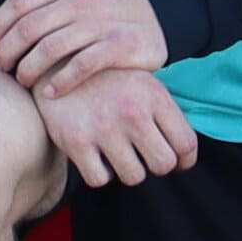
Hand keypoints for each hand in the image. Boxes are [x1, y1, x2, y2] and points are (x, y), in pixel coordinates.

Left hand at [0, 0, 168, 94]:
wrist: (158, 17)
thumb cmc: (105, 1)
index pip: (20, 2)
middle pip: (31, 26)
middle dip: (8, 50)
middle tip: (0, 67)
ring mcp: (105, 20)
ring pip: (52, 47)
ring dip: (29, 68)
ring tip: (22, 81)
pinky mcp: (124, 44)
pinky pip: (83, 65)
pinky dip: (62, 81)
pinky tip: (50, 92)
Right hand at [32, 61, 200, 193]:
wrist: (55, 61)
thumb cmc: (107, 78)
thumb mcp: (142, 82)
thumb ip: (163, 113)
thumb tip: (183, 152)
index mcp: (154, 95)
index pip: (186, 144)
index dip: (185, 160)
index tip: (178, 162)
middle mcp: (132, 112)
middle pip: (163, 164)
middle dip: (155, 165)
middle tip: (144, 156)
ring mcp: (103, 127)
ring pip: (134, 176)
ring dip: (128, 170)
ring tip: (119, 153)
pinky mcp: (75, 140)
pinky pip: (99, 179)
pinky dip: (100, 173)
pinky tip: (97, 156)